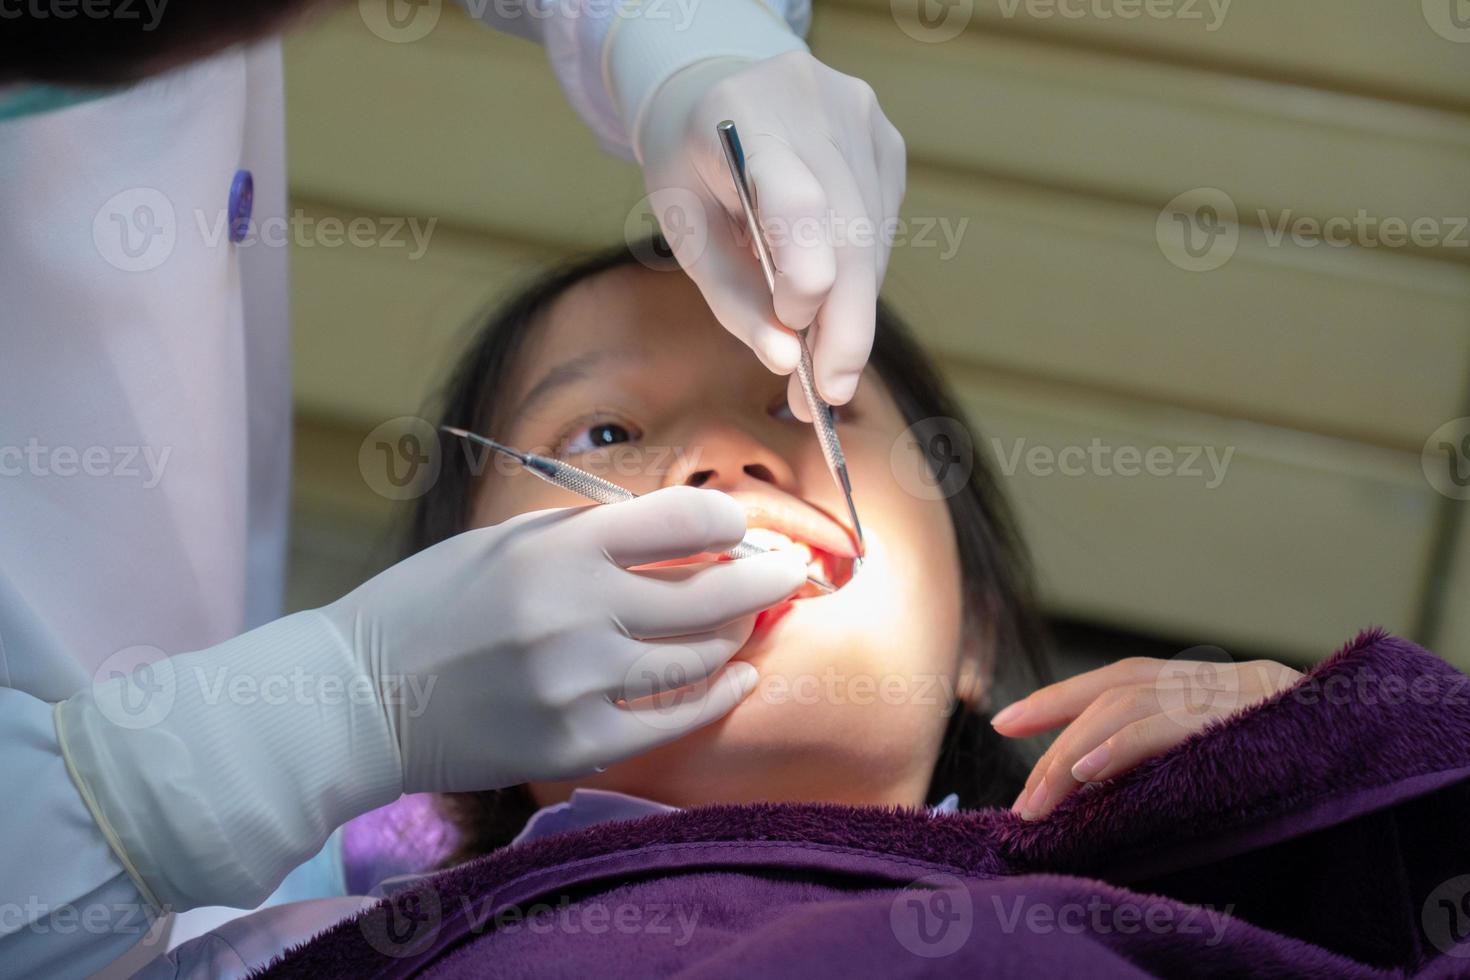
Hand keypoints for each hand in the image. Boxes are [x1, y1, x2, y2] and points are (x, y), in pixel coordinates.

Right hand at [323, 485, 806, 793]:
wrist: (360, 697)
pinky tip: (737, 677)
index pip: (684, 522)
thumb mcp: (507, 541)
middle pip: (711, 594)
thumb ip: (594, 536)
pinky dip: (717, 694)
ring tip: (748, 623)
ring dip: (736, 635)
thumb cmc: (434, 604)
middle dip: (765, 580)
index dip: (730, 525)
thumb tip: (689, 535)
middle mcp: (575, 612)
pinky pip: (674, 719)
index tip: (742, 532)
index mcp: (557, 549)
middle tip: (789, 574)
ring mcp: (578, 684)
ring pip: (699, 657)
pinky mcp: (576, 744)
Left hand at [637, 51, 905, 414]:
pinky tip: (830, 300)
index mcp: (743, 116)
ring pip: (873, 240)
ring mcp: (860, 118)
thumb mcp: (685, 230)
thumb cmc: (693, 166)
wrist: (718, 86)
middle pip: (849, 233)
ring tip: (821, 364)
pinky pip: (882, 229)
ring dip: (852, 312)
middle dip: (843, 327)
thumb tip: (785, 360)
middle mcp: (814, 106)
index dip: (806, 277)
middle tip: (827, 395)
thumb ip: (732, 297)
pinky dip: (859, 279)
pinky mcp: (886, 140)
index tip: (797, 342)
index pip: (796, 202)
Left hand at [993, 656, 1303, 820]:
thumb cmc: (1310, 764)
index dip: (1060, 697)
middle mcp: (1218, 678)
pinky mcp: (1249, 713)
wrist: (1387, 747)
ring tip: (1037, 796)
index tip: (1004, 719)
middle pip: (1115, 689)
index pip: (1120, 680)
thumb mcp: (1238, 758)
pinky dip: (1120, 746)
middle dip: (1052, 727)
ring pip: (1129, 705)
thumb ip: (1182, 759)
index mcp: (1211, 685)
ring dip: (1074, 752)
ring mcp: (1235, 690)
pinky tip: (1083, 772)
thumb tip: (1103, 792)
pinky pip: (1170, 724)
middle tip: (1018, 792)